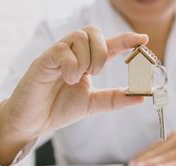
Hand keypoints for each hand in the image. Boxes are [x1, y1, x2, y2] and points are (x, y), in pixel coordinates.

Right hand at [0, 26, 147, 165]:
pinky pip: (62, 50)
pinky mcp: (43, 60)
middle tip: (96, 73)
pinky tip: (67, 79)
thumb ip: (115, 99)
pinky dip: (71, 65)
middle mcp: (73, 54)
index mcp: (86, 62)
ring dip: (86, 59)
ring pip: (80, 37)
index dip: (126, 40)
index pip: (108, 45)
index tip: (143, 39)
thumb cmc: (58, 109)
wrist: (32, 122)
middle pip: (93, 31)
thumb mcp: (93, 104)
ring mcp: (58, 55)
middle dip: (102, 51)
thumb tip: (141, 97)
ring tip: (77, 79)